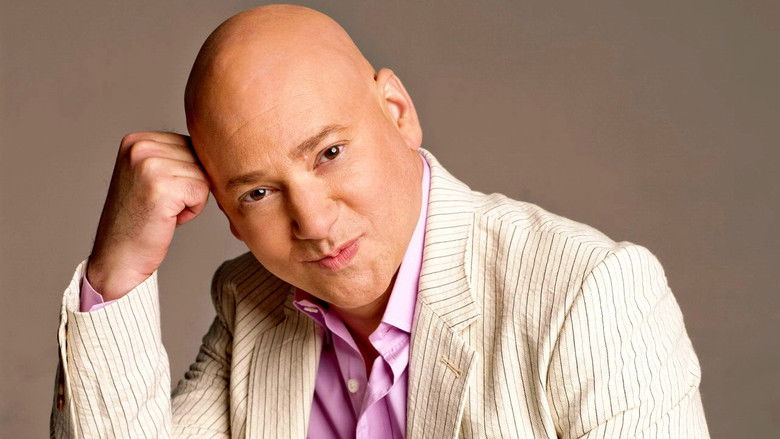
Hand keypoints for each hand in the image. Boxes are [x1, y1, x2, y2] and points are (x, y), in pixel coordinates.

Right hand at [86, 132, 209, 300]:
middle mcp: (140, 147)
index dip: (186, 174)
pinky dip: (193, 210)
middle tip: (162, 205)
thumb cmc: (141, 220)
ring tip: (164, 211)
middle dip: (190, 186)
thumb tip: (221, 148)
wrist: (119, 256)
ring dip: (191, 199)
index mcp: (137, 140)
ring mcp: (149, 165)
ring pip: (203, 175)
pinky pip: (202, 192)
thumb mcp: (151, 176)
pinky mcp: (161, 187)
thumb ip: (176, 157)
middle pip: (198, 158)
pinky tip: (168, 218)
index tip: (160, 193)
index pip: (190, 144)